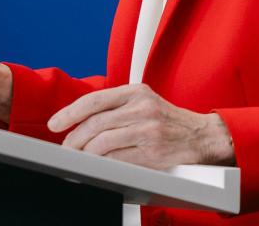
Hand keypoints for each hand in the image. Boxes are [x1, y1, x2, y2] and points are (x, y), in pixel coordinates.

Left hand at [49, 83, 234, 167]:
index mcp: (136, 92)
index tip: (55, 123)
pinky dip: (103, 164)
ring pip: (103, 142)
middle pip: (95, 124)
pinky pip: (119, 159)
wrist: (202, 136)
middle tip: (66, 149)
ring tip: (78, 159)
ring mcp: (148, 130)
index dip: (70, 112)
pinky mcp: (154, 152)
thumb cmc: (168, 120)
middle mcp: (142, 108)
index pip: (94, 100)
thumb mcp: (144, 102)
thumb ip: (116, 106)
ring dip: (85, 154)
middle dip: (74, 139)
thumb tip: (83, 121)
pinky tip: (98, 165)